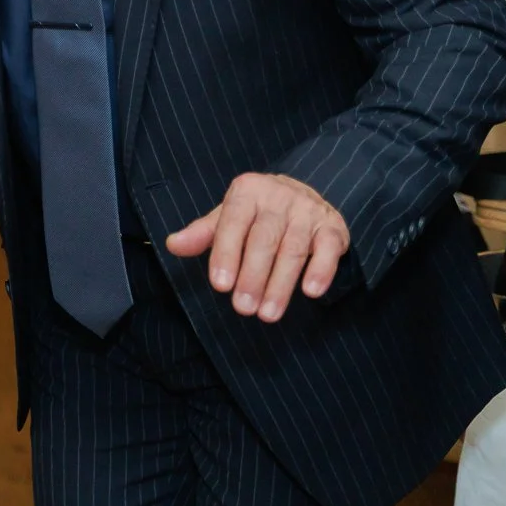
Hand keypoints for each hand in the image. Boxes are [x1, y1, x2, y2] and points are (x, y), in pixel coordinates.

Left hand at [164, 173, 350, 322]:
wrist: (303, 192)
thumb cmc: (257, 213)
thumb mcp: (227, 217)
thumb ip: (202, 233)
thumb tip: (173, 245)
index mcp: (247, 191)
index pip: (233, 223)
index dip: (225, 254)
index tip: (220, 285)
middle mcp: (278, 197)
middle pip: (264, 240)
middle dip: (252, 277)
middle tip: (243, 308)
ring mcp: (307, 211)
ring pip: (293, 250)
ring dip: (280, 284)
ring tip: (267, 314)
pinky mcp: (332, 227)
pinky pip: (327, 249)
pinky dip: (321, 270)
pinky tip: (311, 292)